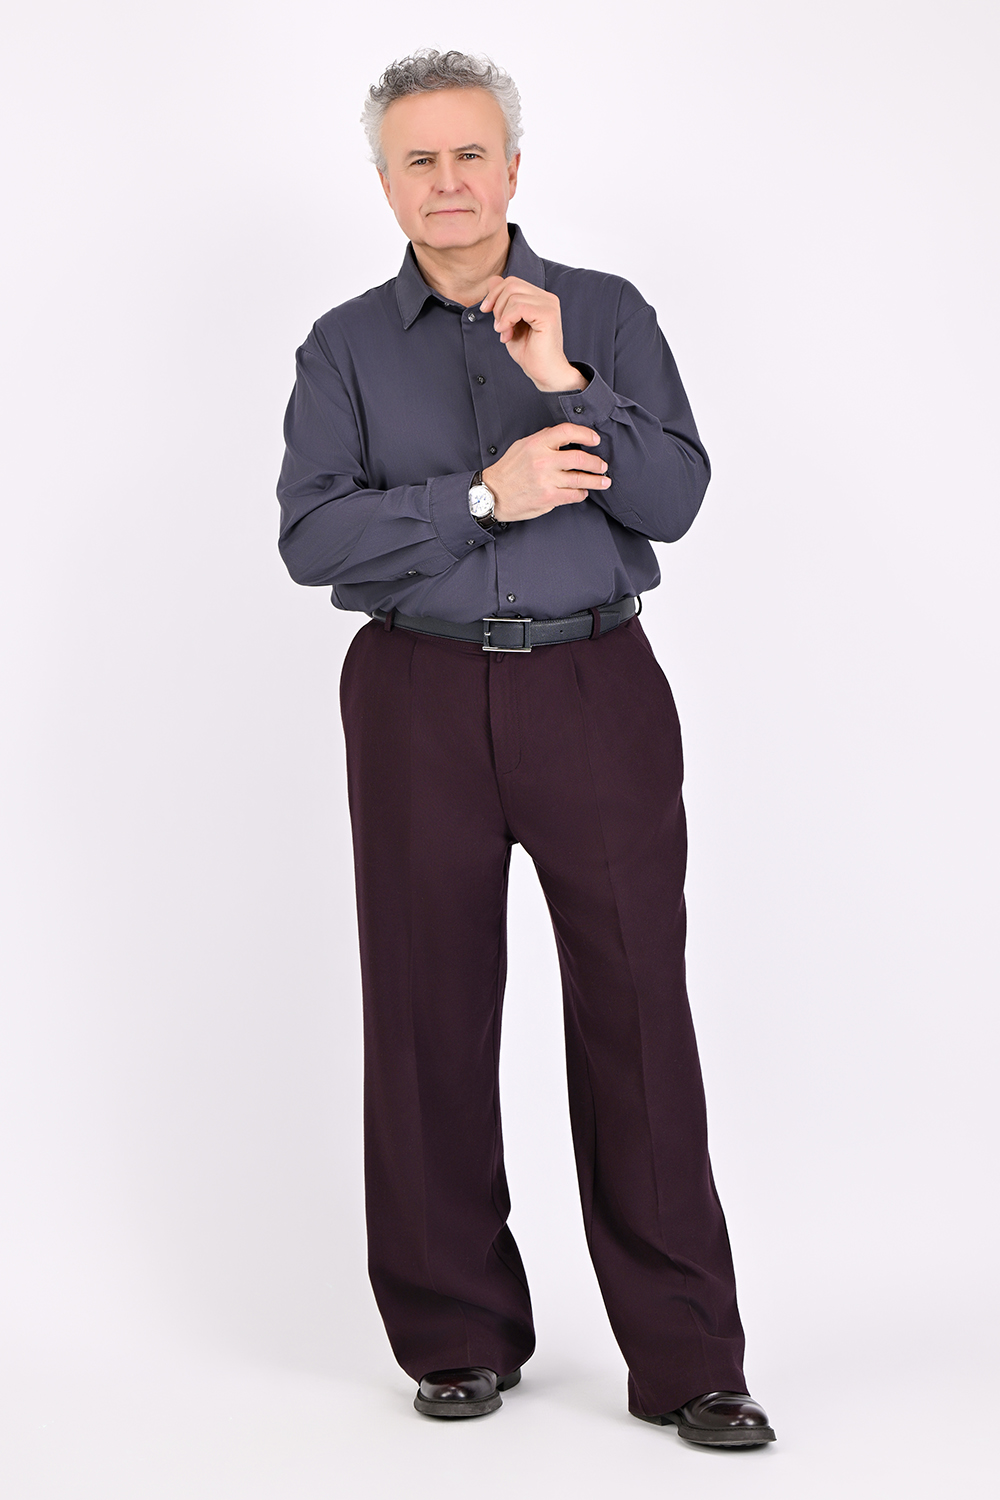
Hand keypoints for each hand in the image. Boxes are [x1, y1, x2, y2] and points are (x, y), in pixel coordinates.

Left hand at [480, 276, 584, 392]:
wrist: (544, 372)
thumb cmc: (529, 352)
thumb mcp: (509, 323)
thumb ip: (502, 302)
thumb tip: (492, 280)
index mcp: (539, 298)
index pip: (512, 282)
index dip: (494, 294)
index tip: (486, 311)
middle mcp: (546, 298)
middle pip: (511, 284)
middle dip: (497, 304)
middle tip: (498, 327)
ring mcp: (549, 305)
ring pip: (513, 295)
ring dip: (502, 316)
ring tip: (505, 333)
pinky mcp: (548, 315)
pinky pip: (520, 307)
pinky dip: (507, 319)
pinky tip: (507, 333)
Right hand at [483, 423, 609, 521]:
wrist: (492, 494)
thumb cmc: (508, 470)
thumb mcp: (522, 446)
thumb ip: (543, 439)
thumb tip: (565, 436)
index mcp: (537, 444)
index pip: (567, 432)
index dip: (586, 434)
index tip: (596, 440)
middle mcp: (543, 461)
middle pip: (579, 458)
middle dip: (596, 463)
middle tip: (603, 465)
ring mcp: (546, 480)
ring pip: (580, 479)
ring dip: (596, 481)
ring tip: (604, 481)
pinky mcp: (548, 497)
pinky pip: (572, 495)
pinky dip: (581, 494)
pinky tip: (583, 492)